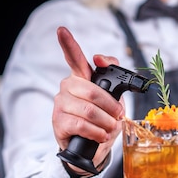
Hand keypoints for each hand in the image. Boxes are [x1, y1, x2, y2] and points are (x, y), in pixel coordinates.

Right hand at [53, 26, 123, 169]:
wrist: (92, 147)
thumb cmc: (102, 118)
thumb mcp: (113, 96)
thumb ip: (113, 74)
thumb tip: (102, 60)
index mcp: (81, 77)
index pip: (73, 56)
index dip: (68, 43)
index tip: (61, 30)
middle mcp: (68, 87)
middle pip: (92, 91)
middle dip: (111, 107)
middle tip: (118, 115)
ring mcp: (61, 104)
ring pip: (89, 110)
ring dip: (106, 122)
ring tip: (109, 128)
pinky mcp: (58, 122)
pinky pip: (81, 125)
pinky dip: (96, 132)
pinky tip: (99, 135)